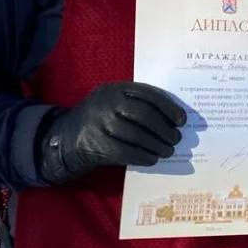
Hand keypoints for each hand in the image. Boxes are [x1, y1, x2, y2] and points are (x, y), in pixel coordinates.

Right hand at [38, 82, 186, 183]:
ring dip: (156, 145)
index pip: (148, 94)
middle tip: (176, 138)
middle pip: (143, 115)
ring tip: (168, 151)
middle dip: (164, 129)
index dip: (168, 107)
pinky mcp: (94, 144)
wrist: (66, 137)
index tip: (182, 120)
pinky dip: (142, 156)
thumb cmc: (101, 119)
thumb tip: (173, 119)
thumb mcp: (115, 102)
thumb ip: (138, 104)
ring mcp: (98, 123)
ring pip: (135, 135)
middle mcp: (106, 102)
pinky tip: (152, 159)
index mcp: (115, 88)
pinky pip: (124, 152)